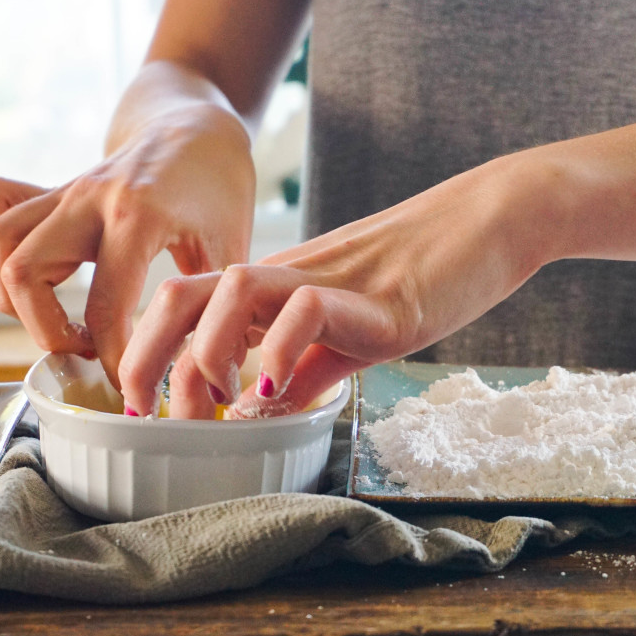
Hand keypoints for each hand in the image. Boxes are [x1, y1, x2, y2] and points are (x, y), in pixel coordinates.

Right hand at [0, 72, 255, 391]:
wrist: (197, 126)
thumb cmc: (219, 184)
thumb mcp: (232, 245)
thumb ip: (216, 305)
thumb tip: (213, 369)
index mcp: (137, 215)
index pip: (105, 307)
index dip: (115, 360)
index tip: (134, 386)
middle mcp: (88, 199)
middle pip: (22, 274)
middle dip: (45, 332)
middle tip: (86, 350)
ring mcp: (64, 191)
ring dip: (14, 296)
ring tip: (60, 319)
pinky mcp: (52, 190)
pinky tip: (34, 272)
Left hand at [118, 149, 547, 416]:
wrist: (492, 221)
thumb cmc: (424, 277)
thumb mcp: (350, 337)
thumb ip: (305, 371)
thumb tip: (260, 413)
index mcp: (276, 288)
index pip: (185, 306)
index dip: (147, 356)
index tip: (143, 410)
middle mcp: (287, 279)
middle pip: (183, 293)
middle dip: (146, 357)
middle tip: (149, 415)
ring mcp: (329, 281)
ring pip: (231, 291)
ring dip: (207, 353)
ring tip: (220, 402)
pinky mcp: (377, 296)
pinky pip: (309, 308)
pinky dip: (281, 350)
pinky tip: (277, 390)